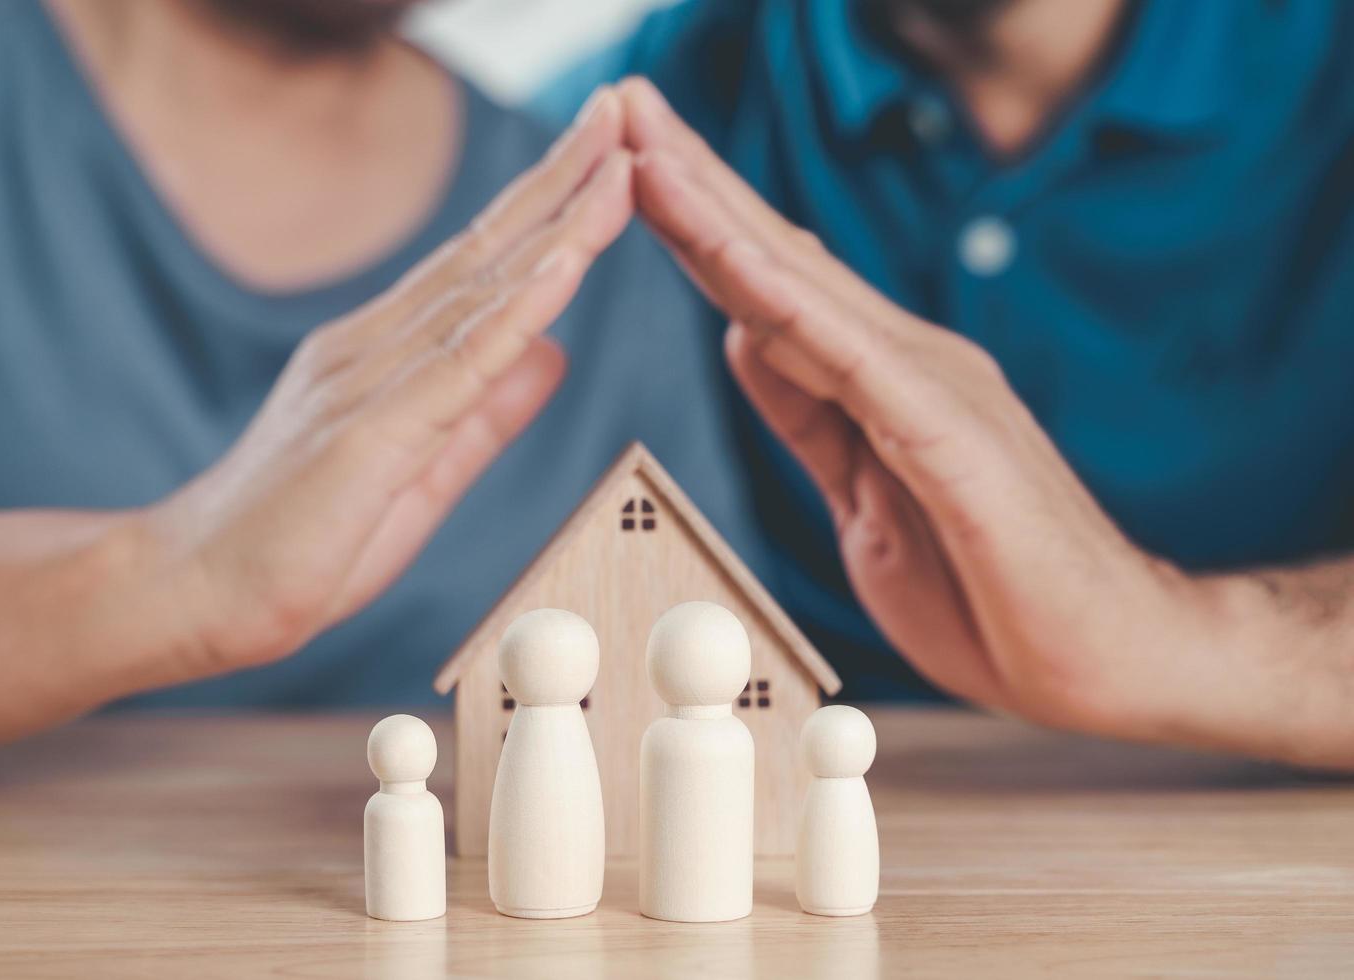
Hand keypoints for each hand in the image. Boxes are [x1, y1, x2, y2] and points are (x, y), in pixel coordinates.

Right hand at [142, 89, 632, 680]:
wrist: (188, 594)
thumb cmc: (297, 544)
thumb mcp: (420, 474)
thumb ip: (485, 413)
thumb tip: (554, 352)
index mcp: (384, 356)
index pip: (482, 268)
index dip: (547, 208)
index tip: (606, 156)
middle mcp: (373, 349)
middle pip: (485, 253)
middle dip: (560, 180)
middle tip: (622, 110)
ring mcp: (366, 384)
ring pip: (480, 291)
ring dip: (557, 224)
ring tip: (618, 161)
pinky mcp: (367, 435)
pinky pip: (458, 362)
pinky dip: (518, 309)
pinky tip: (565, 263)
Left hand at [617, 78, 1240, 748]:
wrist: (1107, 655)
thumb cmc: (990, 589)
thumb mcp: (862, 497)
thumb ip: (810, 416)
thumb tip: (750, 338)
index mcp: (877, 377)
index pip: (766, 286)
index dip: (695, 222)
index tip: (627, 162)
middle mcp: (903, 359)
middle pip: (775, 259)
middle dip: (693, 181)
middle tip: (622, 102)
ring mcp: (931, 387)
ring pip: (802, 290)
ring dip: (720, 216)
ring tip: (651, 146)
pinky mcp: (952, 435)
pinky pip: (854, 362)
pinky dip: (790, 305)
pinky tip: (736, 255)